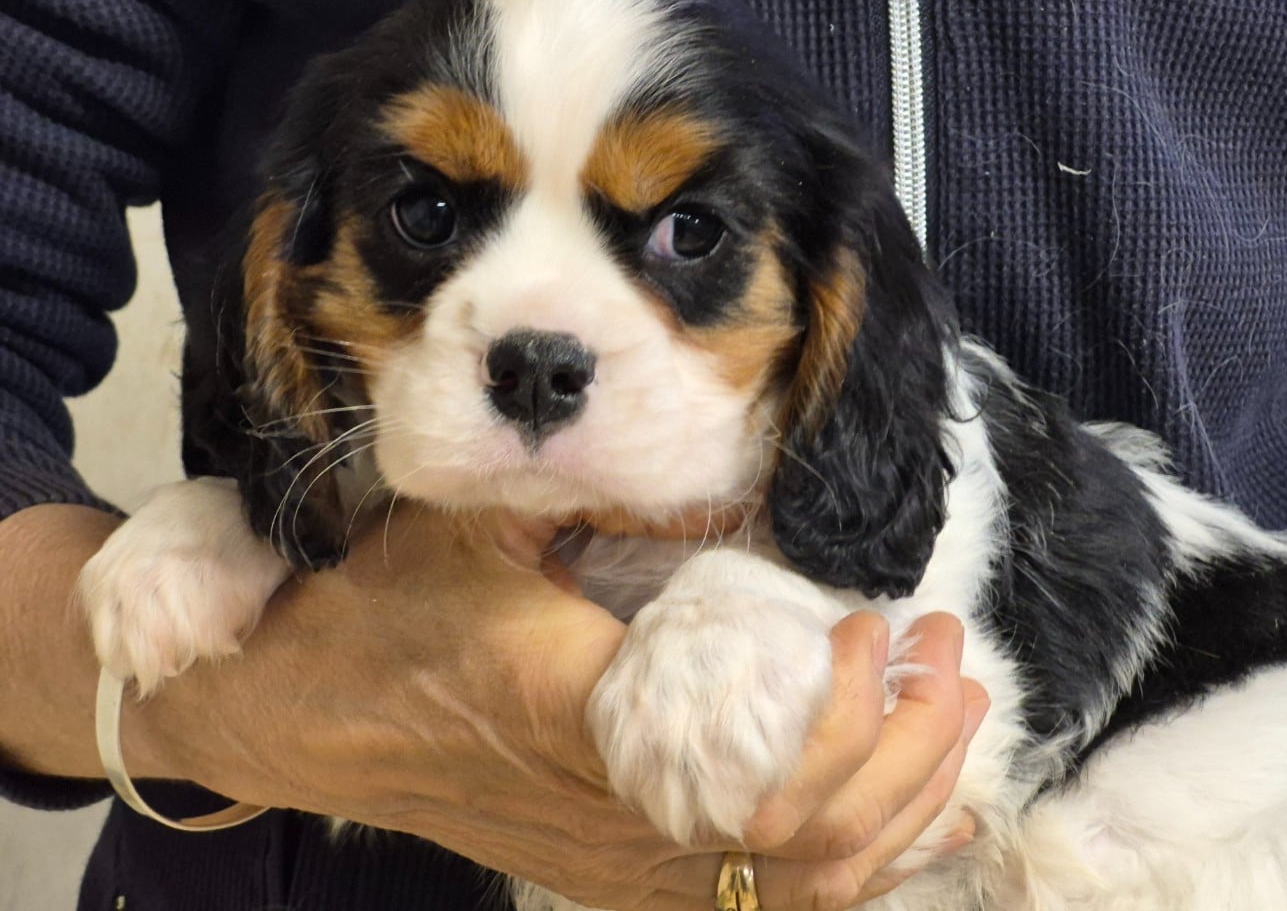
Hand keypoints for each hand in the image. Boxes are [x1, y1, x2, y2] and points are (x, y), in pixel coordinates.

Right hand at [119, 503, 985, 909]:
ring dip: (900, 805)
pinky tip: (921, 813)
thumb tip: (709, 451)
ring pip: (798, 887)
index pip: (744, 768)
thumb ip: (588, 493)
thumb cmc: (386, 610)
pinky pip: (759, 904)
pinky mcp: (615, 878)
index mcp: (576, 714)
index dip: (839, 717)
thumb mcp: (476, 524)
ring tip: (954, 711)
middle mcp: (607, 814)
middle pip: (804, 840)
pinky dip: (858, 865)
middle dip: (905, 751)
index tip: (871, 624)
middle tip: (947, 654)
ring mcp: (614, 863)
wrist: (301, 714)